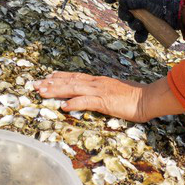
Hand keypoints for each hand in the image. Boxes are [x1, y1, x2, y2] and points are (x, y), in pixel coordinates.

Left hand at [36, 72, 184, 122]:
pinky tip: (64, 107)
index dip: (60, 77)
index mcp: (99, 81)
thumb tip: (95, 98)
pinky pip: (87, 101)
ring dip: (56, 90)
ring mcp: (100, 91)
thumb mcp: (116, 94)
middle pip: (69, 81)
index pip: (75, 77)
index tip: (46, 77)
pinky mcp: (105, 101)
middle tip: (34, 84)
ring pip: (73, 88)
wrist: (149, 98)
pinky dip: (74, 103)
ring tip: (42, 92)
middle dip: (51, 83)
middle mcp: (97, 83)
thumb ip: (103, 95)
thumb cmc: (135, 98)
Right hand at [105, 0, 180, 42]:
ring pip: (131, 22)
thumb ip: (134, 0)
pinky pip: (139, 33)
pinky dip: (139, 36)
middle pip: (124, 10)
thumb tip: (120, 1)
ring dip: (133, 25)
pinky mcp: (148, 26)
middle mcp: (139, 3)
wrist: (179, 14)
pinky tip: (143, 36)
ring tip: (141, 25)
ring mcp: (144, 15)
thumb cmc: (164, 1)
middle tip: (129, 16)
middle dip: (124, 14)